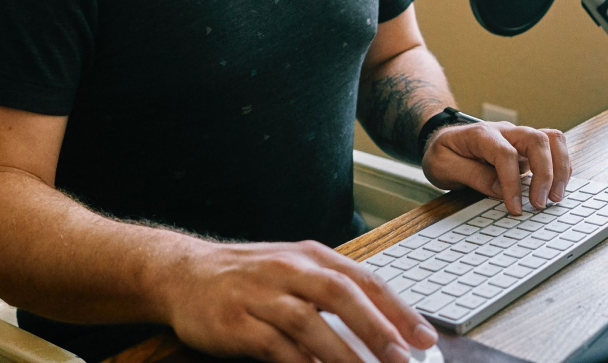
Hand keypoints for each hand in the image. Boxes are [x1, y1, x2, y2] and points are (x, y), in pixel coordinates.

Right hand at [163, 239, 436, 362]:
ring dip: (343, 354)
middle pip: (341, 296)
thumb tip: (385, 327)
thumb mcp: (293, 270)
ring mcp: (260, 295)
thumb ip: (333, 292)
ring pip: (309, 324)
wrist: (182, 273)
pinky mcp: (236, 322)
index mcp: (311, 256)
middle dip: (376, 329)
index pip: (364, 280)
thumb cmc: (249, 277)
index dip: (397, 309)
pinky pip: (275, 347)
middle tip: (403, 359)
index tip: (425, 338)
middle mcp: (288, 269)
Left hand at [422, 121, 571, 214]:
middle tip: (540, 204)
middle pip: (537, 140)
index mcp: (481, 134)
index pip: (505, 154)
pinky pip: (553, 150)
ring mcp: (519, 138)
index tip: (515, 208)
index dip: (512, 183)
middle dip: (545, 173)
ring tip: (555, 197)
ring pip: (552, 139)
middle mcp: (505, 131)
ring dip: (560, 168)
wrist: (442, 141)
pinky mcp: (527, 149)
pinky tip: (556, 189)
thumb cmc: (443, 153)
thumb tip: (501, 190)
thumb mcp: (443, 167)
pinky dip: (561, 168)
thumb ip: (472, 176)